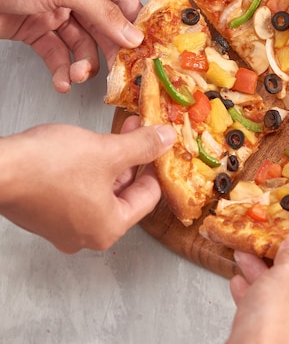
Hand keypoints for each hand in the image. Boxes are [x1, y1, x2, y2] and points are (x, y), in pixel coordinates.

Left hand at [0, 0, 143, 92]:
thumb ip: (103, 12)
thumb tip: (132, 35)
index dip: (134, 22)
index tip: (145, 47)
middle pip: (104, 26)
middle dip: (109, 51)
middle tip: (118, 71)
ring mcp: (54, 12)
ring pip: (82, 45)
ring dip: (84, 64)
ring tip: (79, 75)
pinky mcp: (37, 32)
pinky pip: (58, 55)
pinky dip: (62, 70)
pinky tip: (63, 80)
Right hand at [0, 116, 175, 252]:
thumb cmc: (47, 167)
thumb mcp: (107, 151)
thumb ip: (142, 146)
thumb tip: (165, 140)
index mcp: (108, 229)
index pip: (148, 198)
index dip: (156, 166)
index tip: (159, 146)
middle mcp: (86, 236)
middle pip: (124, 194)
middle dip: (132, 159)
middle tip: (139, 131)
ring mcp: (62, 227)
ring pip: (100, 191)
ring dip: (111, 161)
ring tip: (116, 133)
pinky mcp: (43, 214)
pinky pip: (77, 192)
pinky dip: (88, 170)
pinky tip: (88, 147)